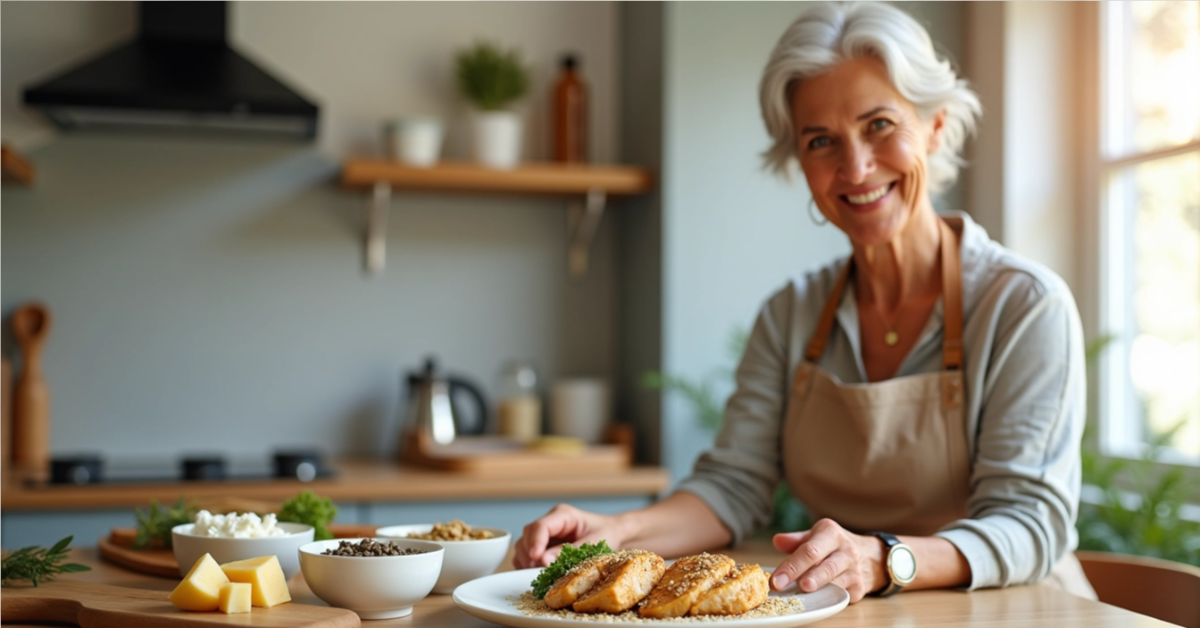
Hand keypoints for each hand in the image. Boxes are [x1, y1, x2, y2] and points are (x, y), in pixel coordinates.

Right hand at [513, 503, 626, 568]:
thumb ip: (569, 552)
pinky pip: (528, 554)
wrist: (613, 533)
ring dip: (528, 561)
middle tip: (538, 571)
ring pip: (524, 544)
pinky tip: (539, 573)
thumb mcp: (593, 543)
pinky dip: (529, 565)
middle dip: (530, 554)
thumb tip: (543, 561)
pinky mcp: (544, 544)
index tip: (535, 558)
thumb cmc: (606, 534)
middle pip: (528, 535)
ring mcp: (545, 533)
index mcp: (563, 514)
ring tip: (540, 574)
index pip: (540, 526)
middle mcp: (551, 522)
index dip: (535, 543)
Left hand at [770, 518, 885, 602]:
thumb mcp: (818, 536)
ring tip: (799, 594)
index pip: (810, 550)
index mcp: (832, 534)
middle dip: (802, 578)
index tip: (775, 578)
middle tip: (782, 587)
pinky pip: (842, 595)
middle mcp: (846, 551)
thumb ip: (797, 540)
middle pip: (824, 567)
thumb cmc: (836, 546)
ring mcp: (854, 570)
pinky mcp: (859, 588)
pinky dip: (828, 599)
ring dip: (816, 590)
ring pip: (834, 583)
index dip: (791, 565)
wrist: (872, 556)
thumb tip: (777, 541)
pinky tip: (816, 600)